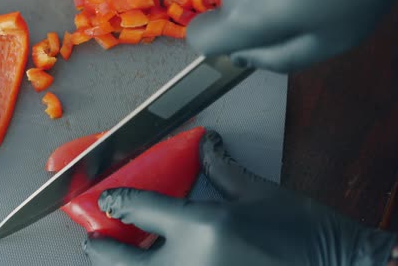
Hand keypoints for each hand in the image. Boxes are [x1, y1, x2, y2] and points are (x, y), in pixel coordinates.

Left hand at [83, 131, 397, 265]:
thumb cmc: (304, 233)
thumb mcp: (259, 193)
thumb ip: (222, 169)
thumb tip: (206, 145)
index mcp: (202, 226)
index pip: (140, 208)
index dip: (116, 201)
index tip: (106, 200)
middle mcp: (190, 264)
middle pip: (123, 262)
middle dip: (99, 249)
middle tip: (93, 240)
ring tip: (119, 258)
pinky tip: (160, 264)